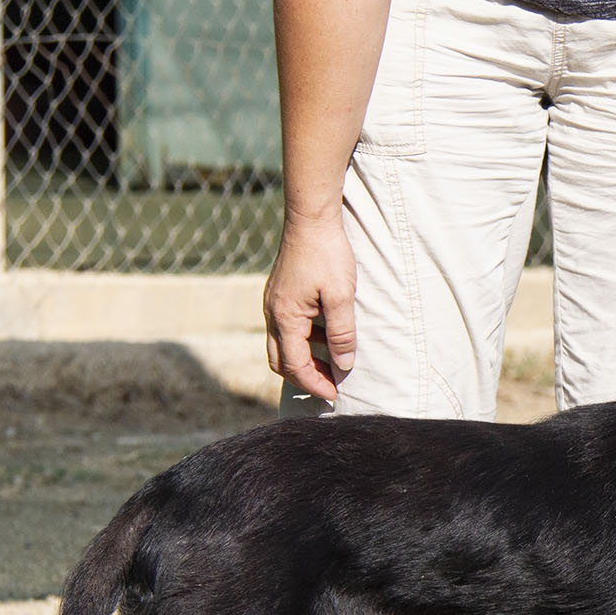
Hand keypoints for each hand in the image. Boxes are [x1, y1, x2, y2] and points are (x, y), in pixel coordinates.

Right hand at [264, 214, 357, 401]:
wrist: (310, 219)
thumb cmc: (327, 254)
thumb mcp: (341, 297)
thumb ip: (342, 334)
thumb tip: (343, 365)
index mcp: (285, 318)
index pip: (295, 366)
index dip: (315, 384)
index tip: (334, 395)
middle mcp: (272, 314)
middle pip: (280, 361)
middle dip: (304, 378)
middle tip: (331, 385)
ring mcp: (273, 303)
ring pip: (280, 345)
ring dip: (304, 360)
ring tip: (332, 363)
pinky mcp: (279, 294)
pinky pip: (285, 328)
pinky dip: (302, 341)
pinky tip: (325, 336)